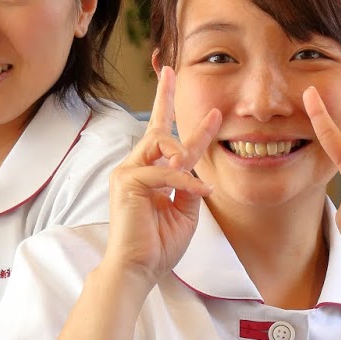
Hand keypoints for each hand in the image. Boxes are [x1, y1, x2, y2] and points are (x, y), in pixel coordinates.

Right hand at [102, 66, 219, 284]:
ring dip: (181, 150)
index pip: (172, 144)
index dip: (194, 128)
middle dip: (164, 97)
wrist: (138, 270)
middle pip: (156, 128)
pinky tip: (198, 192)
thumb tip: (195, 171)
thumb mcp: (185, 213)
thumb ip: (189, 187)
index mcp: (152, 176)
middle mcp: (136, 168)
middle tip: (170, 70)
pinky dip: (183, 181)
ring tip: (189, 169)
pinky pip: (162, 172)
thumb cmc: (158, 246)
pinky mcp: (126, 182)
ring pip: (159, 143)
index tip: (214, 112)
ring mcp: (128, 173)